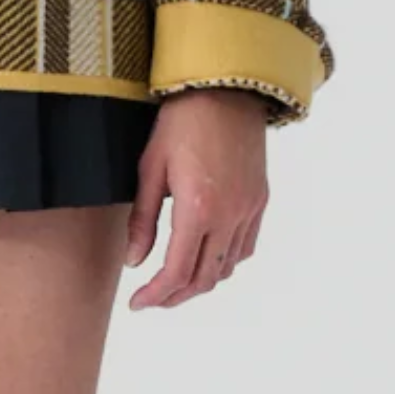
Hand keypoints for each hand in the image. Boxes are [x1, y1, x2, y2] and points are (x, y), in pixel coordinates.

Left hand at [124, 87, 268, 308]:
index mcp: (198, 208)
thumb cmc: (181, 122)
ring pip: (228, 267)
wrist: (225, 90)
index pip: (178, 271)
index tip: (137, 303)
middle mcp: (229, 215)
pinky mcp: (260, 200)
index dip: (156, 294)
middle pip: (205, 278)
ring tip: (175, 280)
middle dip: (176, 296)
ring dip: (201, 281)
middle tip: (152, 298)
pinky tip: (206, 255)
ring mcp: (249, 209)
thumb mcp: (150, 166)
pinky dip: (225, 261)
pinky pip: (245, 247)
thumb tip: (134, 261)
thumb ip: (143, 219)